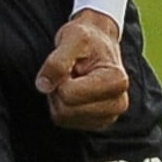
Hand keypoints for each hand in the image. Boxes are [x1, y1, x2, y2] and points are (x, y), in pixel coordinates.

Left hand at [36, 10, 132, 131]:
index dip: (60, 77)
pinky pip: (63, 121)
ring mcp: (108, 117)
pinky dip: (62, 105)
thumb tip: (43, 86)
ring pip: (62, 117)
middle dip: (58, 88)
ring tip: (72, 78)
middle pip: (65, 110)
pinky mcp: (96, 123)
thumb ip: (57, 61)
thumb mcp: (72, 38)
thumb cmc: (88, 38)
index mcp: (117, 82)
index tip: (72, 62)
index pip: (68, 94)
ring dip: (58, 97)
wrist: (99, 42)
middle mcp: (118, 104)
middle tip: (70, 70)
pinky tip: (73, 90)